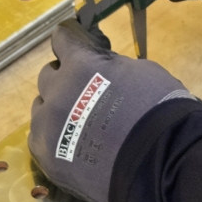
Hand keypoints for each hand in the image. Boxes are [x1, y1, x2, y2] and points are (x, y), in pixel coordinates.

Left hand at [29, 19, 193, 201]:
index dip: (70, 43)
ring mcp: (47, 126)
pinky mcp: (46, 156)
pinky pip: (40, 139)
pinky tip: (75, 146)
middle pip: (48, 76)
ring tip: (81, 126)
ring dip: (57, 110)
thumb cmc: (160, 111)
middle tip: (85, 93)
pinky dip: (54, 138)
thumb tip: (103, 71)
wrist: (161, 162)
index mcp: (81, 65)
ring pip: (41, 109)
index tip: (76, 48)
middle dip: (65, 79)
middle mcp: (57, 91)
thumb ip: (112, 68)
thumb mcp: (142, 73)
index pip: (62, 39)